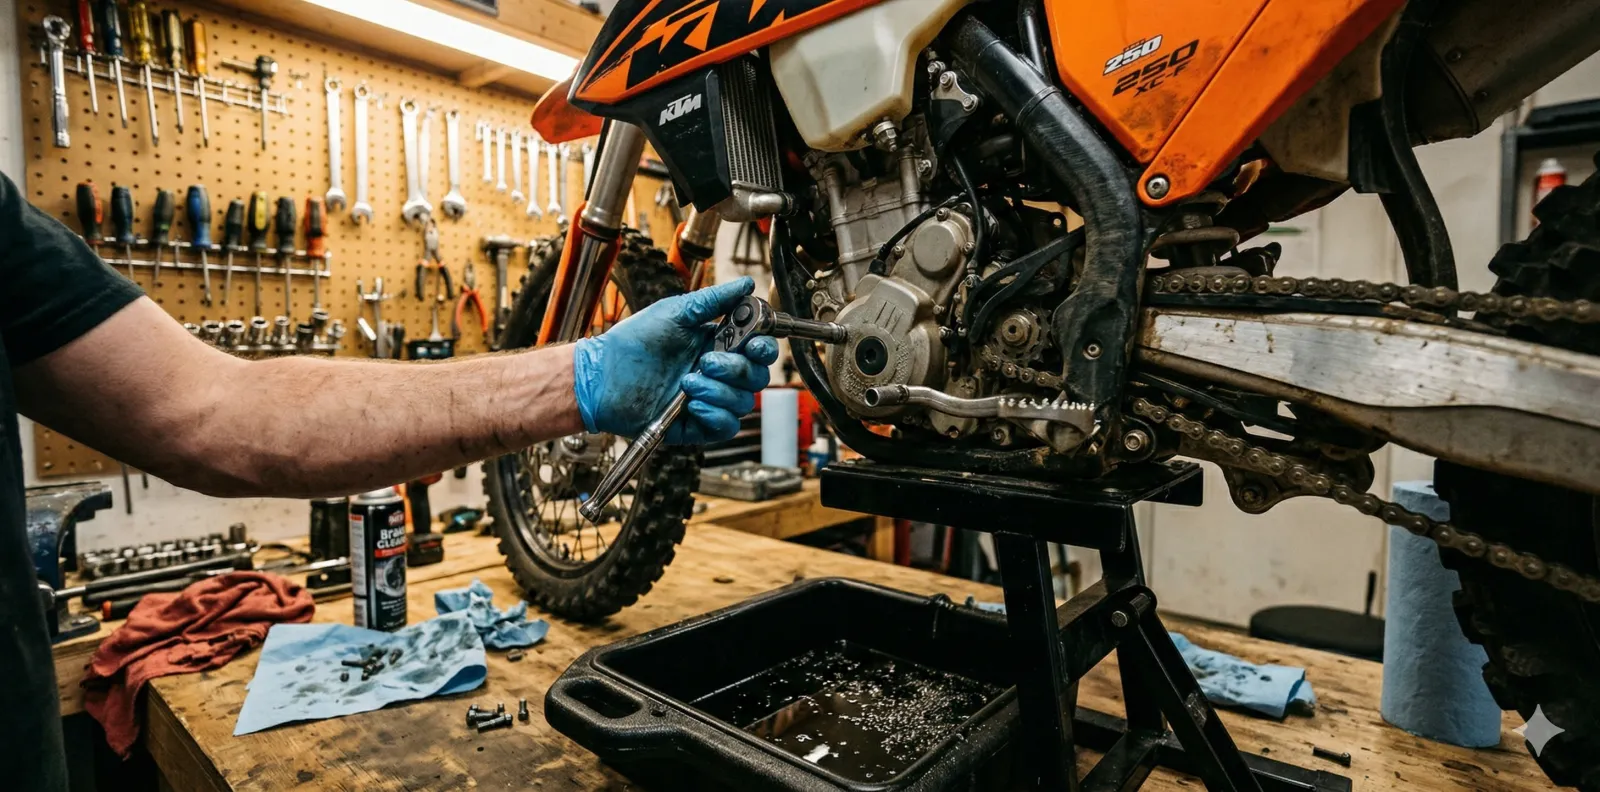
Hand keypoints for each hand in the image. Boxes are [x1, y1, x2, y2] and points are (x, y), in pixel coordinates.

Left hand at [572, 277, 779, 443]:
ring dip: (719, 392)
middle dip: (736, 369)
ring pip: (742, 403)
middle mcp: (717, 373)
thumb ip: (714, 300)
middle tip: (706, 360)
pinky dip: (715, 415)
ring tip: (687, 382)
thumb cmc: (633, 342)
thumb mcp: (675, 313)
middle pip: (756, 378)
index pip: (759, 350)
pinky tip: (693, 404)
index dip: (764, 349)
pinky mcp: (696, 425)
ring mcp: (708, 399)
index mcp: (717, 345)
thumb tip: (747, 285)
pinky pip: (725, 427)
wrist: (603, 375)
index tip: (753, 344)